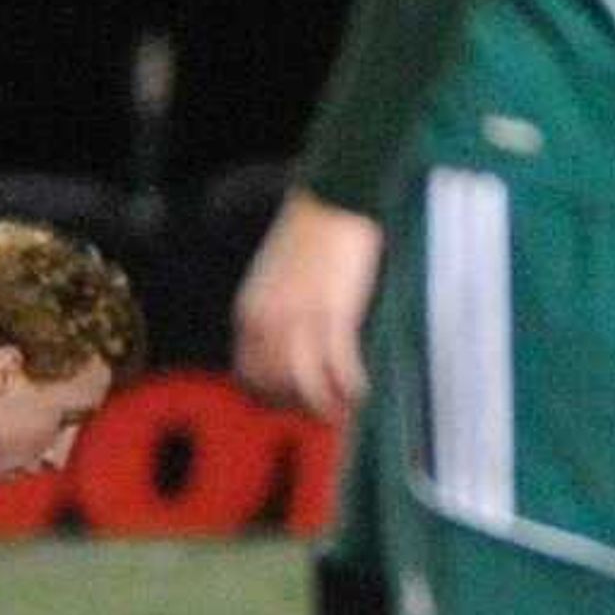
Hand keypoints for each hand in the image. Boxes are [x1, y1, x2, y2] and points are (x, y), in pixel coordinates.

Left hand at [233, 191, 383, 418]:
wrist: (335, 200)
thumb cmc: (312, 233)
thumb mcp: (277, 279)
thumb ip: (277, 312)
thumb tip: (293, 348)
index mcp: (250, 313)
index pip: (249, 375)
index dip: (272, 397)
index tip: (296, 403)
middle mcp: (268, 322)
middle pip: (275, 388)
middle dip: (300, 407)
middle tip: (327, 414)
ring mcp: (300, 320)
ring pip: (306, 386)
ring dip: (327, 406)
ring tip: (347, 412)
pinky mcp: (334, 314)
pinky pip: (340, 367)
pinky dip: (353, 386)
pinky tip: (364, 390)